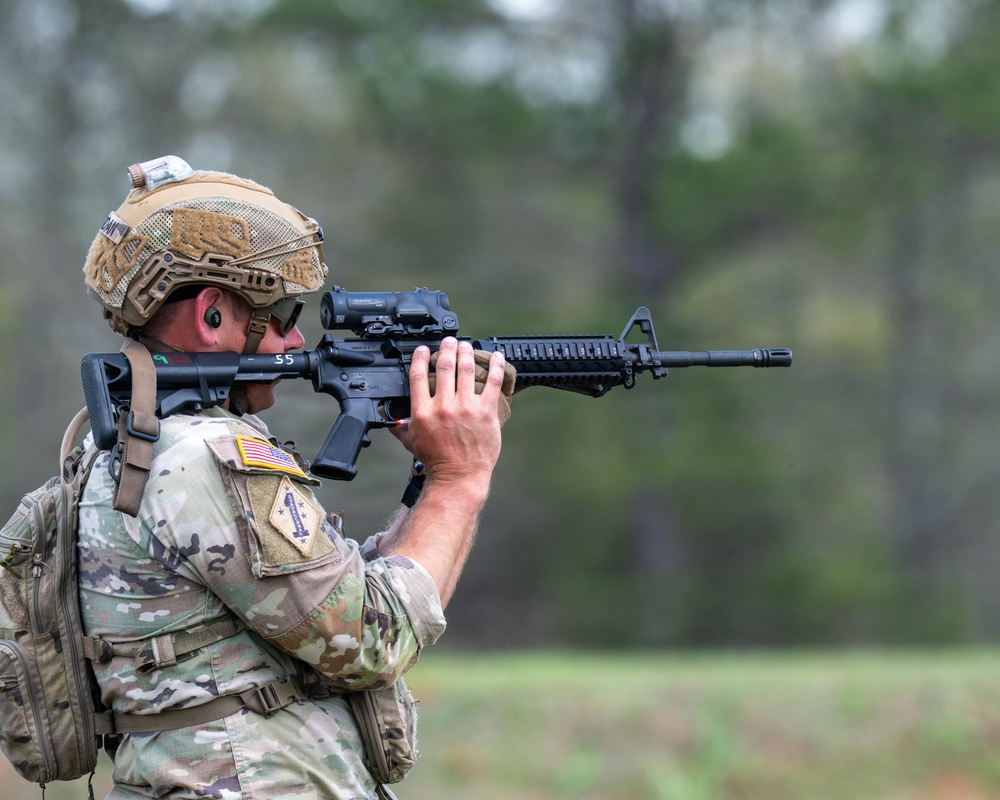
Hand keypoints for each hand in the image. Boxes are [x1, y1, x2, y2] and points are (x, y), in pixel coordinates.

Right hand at [390, 338, 506, 485]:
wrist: (459, 477)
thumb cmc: (437, 462)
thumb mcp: (412, 443)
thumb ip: (401, 428)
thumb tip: (390, 421)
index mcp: (423, 412)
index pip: (419, 376)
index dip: (421, 358)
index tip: (424, 349)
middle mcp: (444, 407)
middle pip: (445, 367)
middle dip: (447, 349)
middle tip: (449, 341)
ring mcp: (466, 408)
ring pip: (466, 369)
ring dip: (466, 352)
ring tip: (466, 345)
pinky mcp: (485, 411)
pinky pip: (492, 382)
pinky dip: (495, 366)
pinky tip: (497, 356)